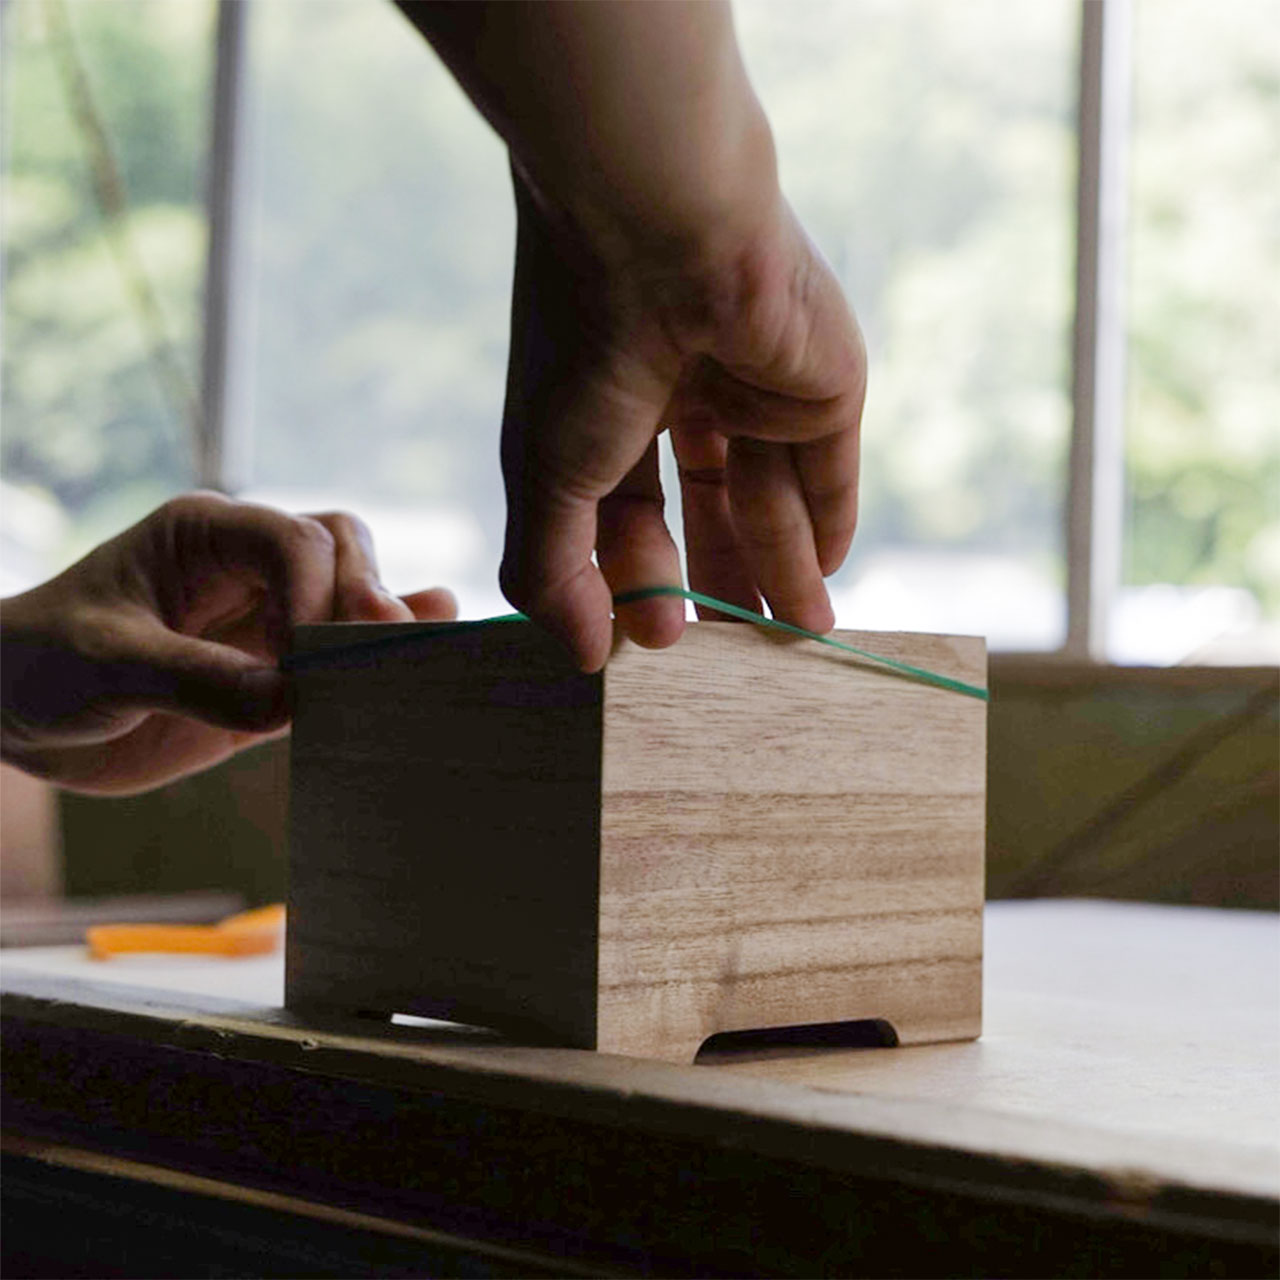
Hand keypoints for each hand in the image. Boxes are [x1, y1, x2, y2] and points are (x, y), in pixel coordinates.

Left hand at [0, 492, 455, 793]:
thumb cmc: (41, 665)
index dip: (318, 588)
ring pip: (352, 598)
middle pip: (340, 551)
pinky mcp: (272, 676)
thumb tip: (294, 699)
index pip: (291, 539)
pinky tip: (417, 655)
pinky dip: (373, 660)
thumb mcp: (107, 666)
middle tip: (380, 644)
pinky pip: (333, 663)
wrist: (14, 717)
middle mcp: (246, 569)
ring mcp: (265, 621)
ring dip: (386, 620)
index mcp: (203, 535)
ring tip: (422, 646)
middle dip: (366, 593)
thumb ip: (199, 680)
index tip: (310, 651)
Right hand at [395, 0, 866, 670]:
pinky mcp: (822, 383)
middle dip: (713, 581)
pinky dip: (827, 522)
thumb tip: (582, 656)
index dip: (635, 579)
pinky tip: (826, 576)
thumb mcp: (545, 475)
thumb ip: (553, 570)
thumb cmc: (584, 346)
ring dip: (779, 570)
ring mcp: (753, 386)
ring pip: (769, 497)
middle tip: (731, 655)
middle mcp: (680, 395)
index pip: (622, 511)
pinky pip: (828, 468)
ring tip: (791, 639)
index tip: (650, 643)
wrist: (662, 227)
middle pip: (703, 509)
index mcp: (605, 407)